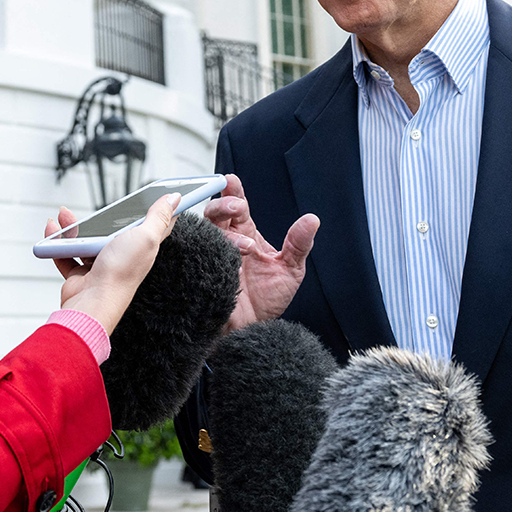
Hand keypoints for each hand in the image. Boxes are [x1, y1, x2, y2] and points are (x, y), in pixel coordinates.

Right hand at [47, 194, 180, 334]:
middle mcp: (122, 255)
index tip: (155, 194)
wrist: (92, 302)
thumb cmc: (120, 273)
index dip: (155, 209)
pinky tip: (52, 234)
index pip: (152, 225)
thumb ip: (158, 217)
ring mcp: (100, 264)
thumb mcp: (145, 237)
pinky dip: (57, 243)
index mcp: (141, 247)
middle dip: (100, 216)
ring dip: (72, 228)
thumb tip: (174, 198)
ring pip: (86, 239)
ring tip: (63, 217)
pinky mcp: (81, 273)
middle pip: (112, 229)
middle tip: (95, 209)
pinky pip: (67, 253)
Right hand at [203, 174, 317, 330]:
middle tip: (238, 208)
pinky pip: (198, 255)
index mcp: (246, 234)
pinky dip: (211, 253)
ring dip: (225, 232)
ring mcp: (213, 256)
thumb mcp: (291, 270)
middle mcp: (227, 241)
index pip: (236, 206)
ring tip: (246, 248)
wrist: (255, 331)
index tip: (231, 180)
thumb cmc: (268, 300)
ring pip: (206, 231)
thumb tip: (312, 220)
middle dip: (224, 205)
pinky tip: (229, 263)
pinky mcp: (204, 272)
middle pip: (215, 212)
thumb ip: (299, 244)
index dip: (232, 191)